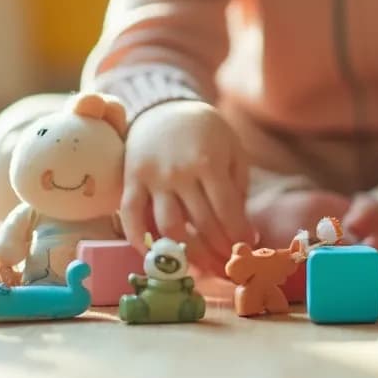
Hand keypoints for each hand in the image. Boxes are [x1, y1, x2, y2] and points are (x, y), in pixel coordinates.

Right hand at [120, 101, 253, 267]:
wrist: (164, 108)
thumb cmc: (206, 132)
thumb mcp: (232, 149)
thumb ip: (238, 186)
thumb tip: (244, 230)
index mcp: (209, 162)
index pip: (226, 209)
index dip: (238, 235)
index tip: (246, 249)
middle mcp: (179, 172)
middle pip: (201, 223)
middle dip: (217, 251)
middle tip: (226, 267)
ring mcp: (153, 178)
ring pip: (168, 227)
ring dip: (186, 255)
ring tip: (200, 268)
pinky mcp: (131, 180)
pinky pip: (131, 215)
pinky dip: (139, 240)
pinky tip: (154, 257)